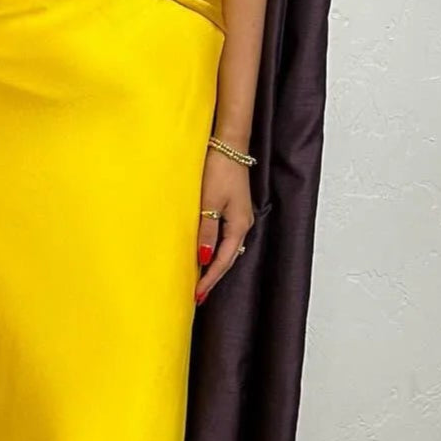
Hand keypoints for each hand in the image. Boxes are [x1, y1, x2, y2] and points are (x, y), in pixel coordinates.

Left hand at [195, 150, 254, 302]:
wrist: (228, 146)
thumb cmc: (218, 170)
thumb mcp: (208, 203)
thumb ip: (206, 231)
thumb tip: (203, 258)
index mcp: (239, 225)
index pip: (223, 261)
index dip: (210, 279)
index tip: (197, 294)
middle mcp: (243, 224)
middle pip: (228, 258)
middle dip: (213, 276)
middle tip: (198, 295)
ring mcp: (240, 216)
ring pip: (228, 248)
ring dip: (214, 264)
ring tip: (200, 279)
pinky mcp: (234, 208)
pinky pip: (226, 236)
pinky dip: (216, 249)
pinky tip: (206, 252)